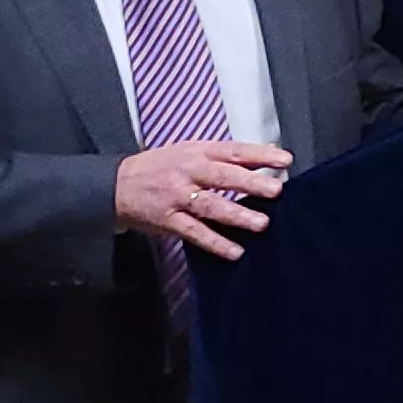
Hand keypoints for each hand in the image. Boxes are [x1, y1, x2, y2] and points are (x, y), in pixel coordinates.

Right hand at [114, 138, 289, 260]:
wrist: (116, 185)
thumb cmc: (161, 167)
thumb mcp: (190, 152)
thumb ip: (226, 156)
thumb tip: (268, 155)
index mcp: (197, 151)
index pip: (234, 151)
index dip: (260, 155)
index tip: (285, 160)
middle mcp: (188, 171)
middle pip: (223, 176)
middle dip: (251, 183)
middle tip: (277, 191)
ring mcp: (177, 196)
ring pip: (211, 205)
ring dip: (237, 215)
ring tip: (262, 224)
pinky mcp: (168, 220)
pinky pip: (195, 232)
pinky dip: (216, 242)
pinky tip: (235, 251)